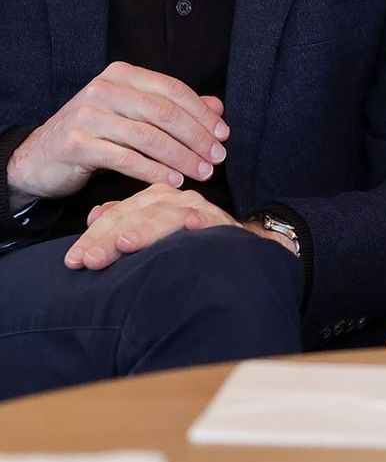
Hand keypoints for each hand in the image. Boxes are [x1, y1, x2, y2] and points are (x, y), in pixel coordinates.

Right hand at [7, 62, 228, 206]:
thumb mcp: (133, 113)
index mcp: (122, 74)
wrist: (41, 156)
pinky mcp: (77, 143)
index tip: (223, 134)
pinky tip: (172, 181)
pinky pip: (126, 159)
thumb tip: (217, 108)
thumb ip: (173, 108)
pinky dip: (154, 171)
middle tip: (217, 157)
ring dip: (181, 158)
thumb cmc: (94, 132)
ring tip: (201, 172)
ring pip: (148, 137)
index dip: (201, 113)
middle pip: (164, 112)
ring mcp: (89, 115)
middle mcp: (105, 89)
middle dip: (196, 137)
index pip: (172, 90)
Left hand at [63, 184, 295, 269]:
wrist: (236, 250)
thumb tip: (94, 215)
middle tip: (88, 260)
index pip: (117, 214)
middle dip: (110, 237)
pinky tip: (191, 229)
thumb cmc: (187, 244)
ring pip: (167, 216)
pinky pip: (211, 220)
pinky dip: (202, 222)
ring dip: (147, 230)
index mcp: (154, 199)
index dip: (93, 236)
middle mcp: (175, 199)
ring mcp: (199, 209)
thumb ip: (125, 222)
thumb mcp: (151, 233)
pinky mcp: (222, 222)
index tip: (72, 261)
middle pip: (136, 214)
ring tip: (125, 245)